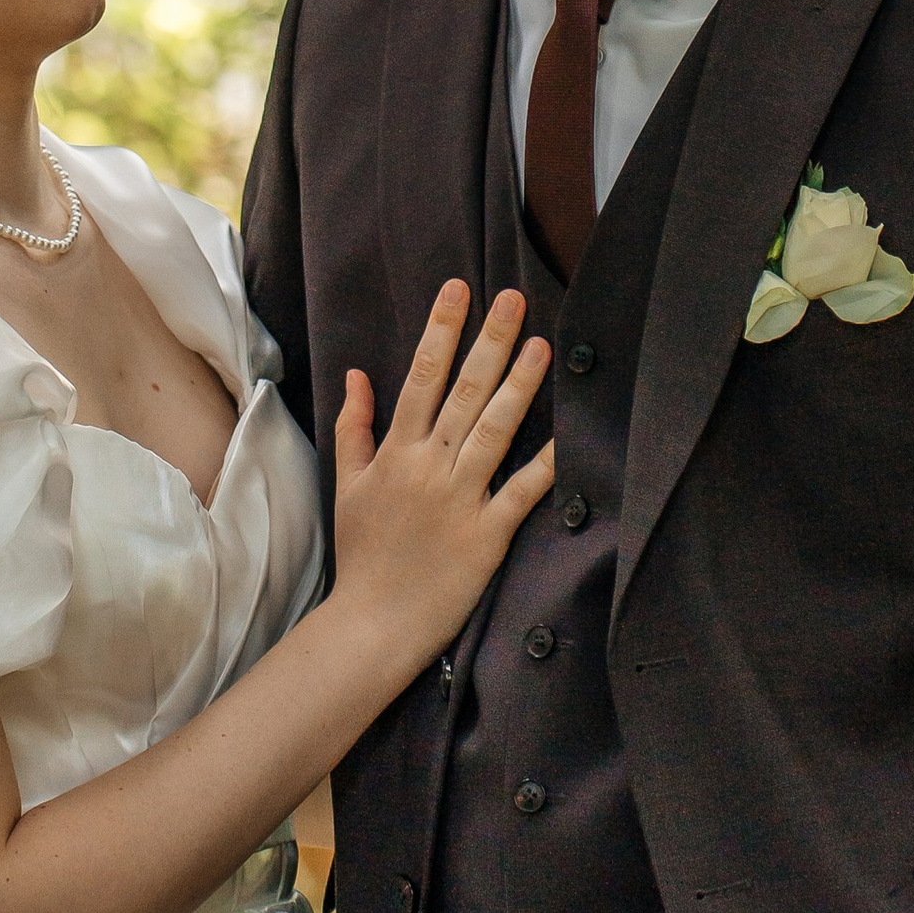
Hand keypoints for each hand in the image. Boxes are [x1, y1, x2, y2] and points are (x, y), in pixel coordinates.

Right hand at [328, 283, 554, 676]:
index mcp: (395, 453)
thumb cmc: (362, 555)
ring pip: (493, 430)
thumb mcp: (347, 485)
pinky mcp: (487, 534)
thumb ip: (354, 427)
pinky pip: (521, 491)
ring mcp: (459, 499)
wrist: (372, 623)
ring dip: (518, 385)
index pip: (419, 377)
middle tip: (511, 297)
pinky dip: (544, 462)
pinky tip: (566, 432)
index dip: (440, 330)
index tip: (458, 289)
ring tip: (540, 345)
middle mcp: (428, 468)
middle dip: (488, 341)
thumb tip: (356, 373)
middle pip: (463, 392)